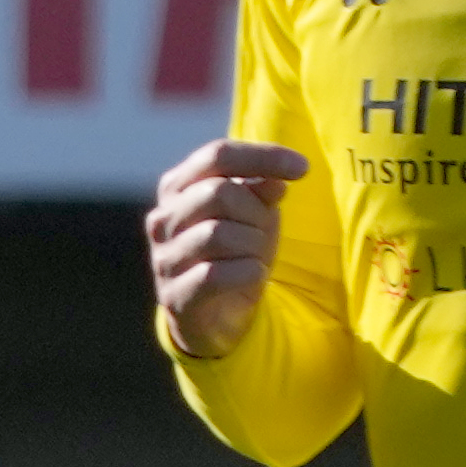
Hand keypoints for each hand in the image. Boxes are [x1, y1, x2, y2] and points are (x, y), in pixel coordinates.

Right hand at [146, 137, 304, 358]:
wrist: (218, 311)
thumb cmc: (237, 250)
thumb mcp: (256, 213)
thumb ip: (262, 190)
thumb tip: (275, 183)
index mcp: (178, 187)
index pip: (217, 155)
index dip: (263, 157)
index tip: (303, 168)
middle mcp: (163, 219)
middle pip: (218, 193)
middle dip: (256, 211)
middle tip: (265, 230)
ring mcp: (164, 258)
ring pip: (217, 234)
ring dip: (253, 245)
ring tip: (256, 256)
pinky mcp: (174, 296)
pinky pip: (215, 275)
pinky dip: (248, 273)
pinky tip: (253, 276)